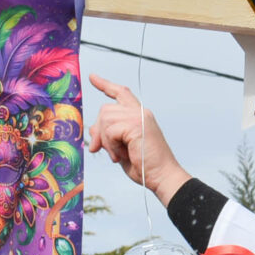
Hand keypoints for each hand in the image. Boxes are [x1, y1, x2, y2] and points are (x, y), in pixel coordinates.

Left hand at [85, 75, 192, 203]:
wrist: (162, 177)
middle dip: (98, 130)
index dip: (105, 85)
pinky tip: (121, 155)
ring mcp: (139, 117)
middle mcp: (140, 112)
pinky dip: (111, 145)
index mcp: (139, 116)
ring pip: (105, 119)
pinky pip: (110, 130)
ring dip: (106, 141)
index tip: (92, 78)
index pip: (121, 93)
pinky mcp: (137, 125)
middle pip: (105, 109)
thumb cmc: (145, 167)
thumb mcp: (121, 149)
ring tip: (118, 155)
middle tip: (98, 149)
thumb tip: (91, 130)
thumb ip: (108, 137)